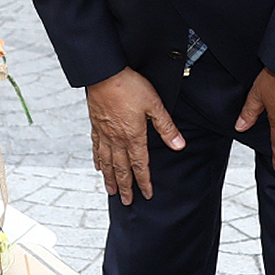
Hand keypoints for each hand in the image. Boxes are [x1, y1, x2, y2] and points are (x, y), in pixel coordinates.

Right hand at [85, 66, 184, 204]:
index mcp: (133, 136)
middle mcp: (117, 138)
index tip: (147, 194)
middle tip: (127, 201)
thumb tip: (179, 146)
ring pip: (107, 162)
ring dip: (110, 178)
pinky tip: (98, 166)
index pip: (140, 164)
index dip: (144, 181)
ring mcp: (104, 133)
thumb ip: (166, 127)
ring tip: (111, 191)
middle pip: (121, 168)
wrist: (104, 73)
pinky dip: (97, 159)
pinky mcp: (95, 125)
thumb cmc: (130, 86)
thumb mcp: (154, 105)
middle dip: (126, 186)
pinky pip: (96, 147)